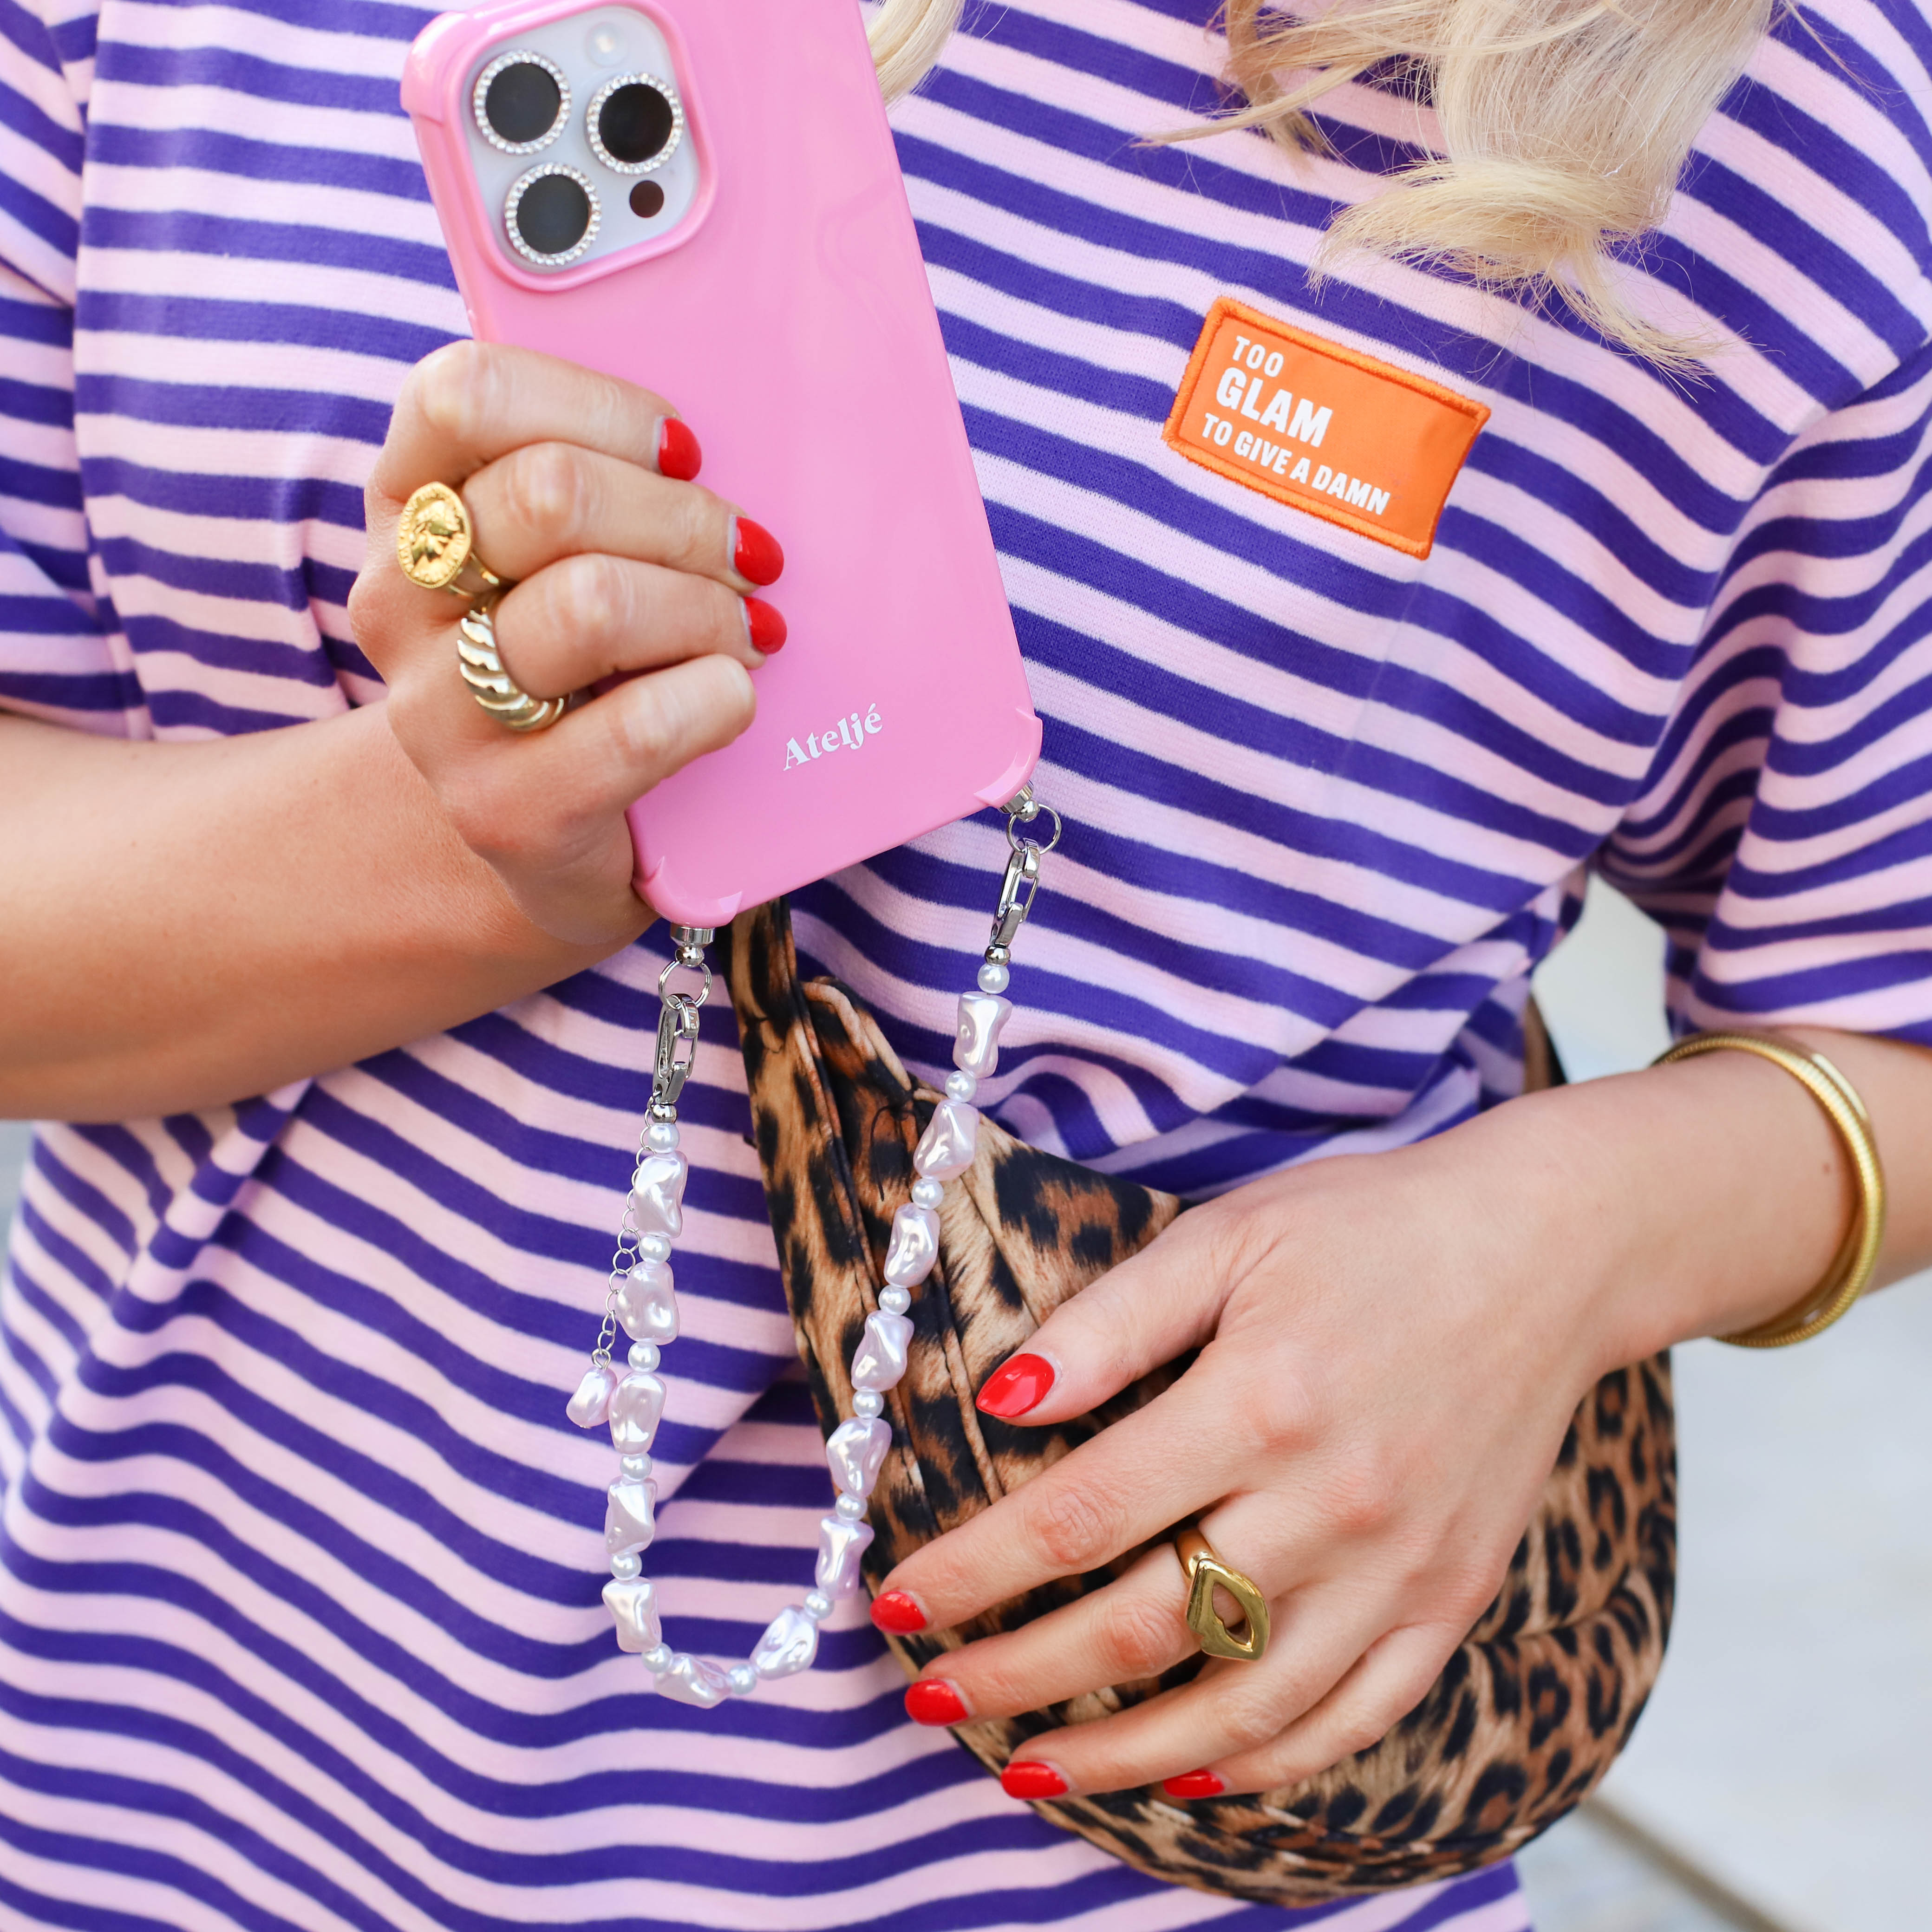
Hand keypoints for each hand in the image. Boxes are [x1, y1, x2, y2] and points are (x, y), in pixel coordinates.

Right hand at [349, 340, 782, 946]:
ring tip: (746, 633)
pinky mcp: (506, 811)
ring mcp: (439, 715)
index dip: (602, 407)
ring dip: (704, 610)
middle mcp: (398, 602)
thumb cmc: (583, 662)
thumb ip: (604, 477)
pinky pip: (637, 728)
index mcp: (405, 505)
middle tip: (748, 556)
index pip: (467, 394)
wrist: (543, 832)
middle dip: (684, 518)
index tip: (685, 451)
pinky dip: (714, 700)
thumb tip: (709, 444)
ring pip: (592, 602)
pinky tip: (731, 698)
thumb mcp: (568, 552)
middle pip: (550, 494)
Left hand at [872, 1112, 1625, 1800]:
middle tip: (930, 1700)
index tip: (898, 1602)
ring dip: (1119, 1754)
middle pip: (1144, 1626)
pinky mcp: (1451, 1600)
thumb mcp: (1226, 1236)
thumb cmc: (1369, 1228)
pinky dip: (1263, 1765)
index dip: (976, 1570)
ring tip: (1025, 1768)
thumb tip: (1002, 1398)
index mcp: (1258, 1402)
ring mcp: (1398, 1568)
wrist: (1546, 1251)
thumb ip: (1109, 1322)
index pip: (1080, 1516)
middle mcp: (1329, 1503)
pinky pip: (1352, 1717)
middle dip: (1018, 1674)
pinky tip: (1188, 1774)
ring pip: (1240, 1705)